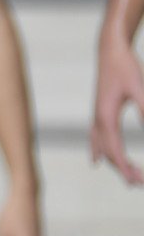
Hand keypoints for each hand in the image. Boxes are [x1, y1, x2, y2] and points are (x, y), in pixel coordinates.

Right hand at [96, 36, 143, 183]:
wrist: (110, 51)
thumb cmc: (126, 67)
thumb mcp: (140, 88)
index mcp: (106, 118)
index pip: (115, 151)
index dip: (126, 168)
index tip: (137, 182)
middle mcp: (98, 121)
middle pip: (108, 154)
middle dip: (123, 170)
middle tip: (138, 184)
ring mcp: (97, 117)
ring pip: (102, 148)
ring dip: (114, 164)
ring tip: (126, 178)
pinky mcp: (99, 112)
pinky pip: (96, 139)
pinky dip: (99, 152)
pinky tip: (96, 161)